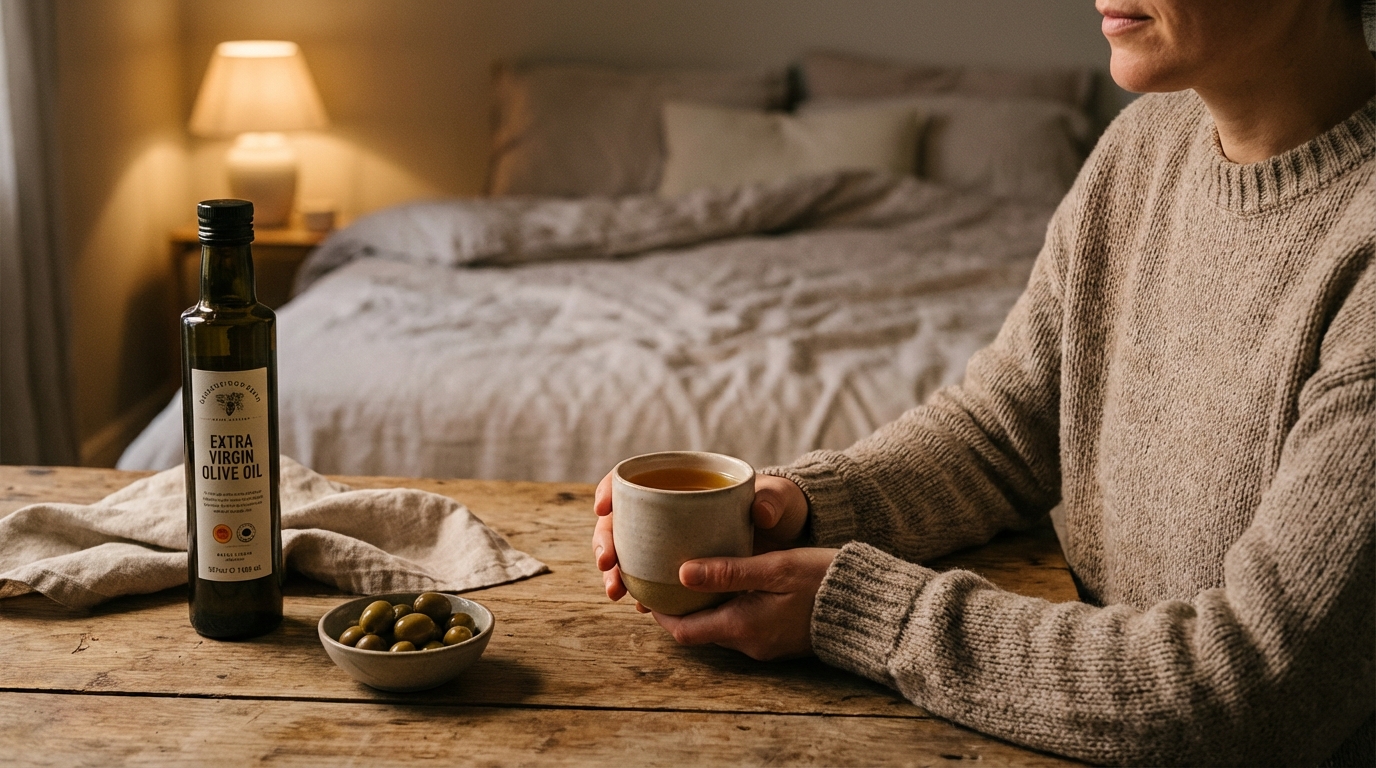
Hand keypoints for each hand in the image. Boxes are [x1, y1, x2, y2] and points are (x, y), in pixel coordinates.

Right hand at [591, 471, 808, 605]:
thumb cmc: (780, 507)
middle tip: (607, 563)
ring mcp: (670, 540)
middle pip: (621, 520)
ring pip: (628, 551)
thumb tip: (760, 513)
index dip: (610, 489)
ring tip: (617, 592)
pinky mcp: (680, 567)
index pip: (634, 478)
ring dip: (615, 572)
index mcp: (683, 481)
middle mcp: (668, 511)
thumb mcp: (780, 499)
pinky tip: (640, 606)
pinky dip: (640, 591)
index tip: (604, 507)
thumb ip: (773, 500)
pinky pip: (649, 577)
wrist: (789, 538)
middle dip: (606, 541)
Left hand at [653, 548, 839, 659]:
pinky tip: (729, 580)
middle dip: (680, 605)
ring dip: (704, 604)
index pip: (683, 631)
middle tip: (665, 572)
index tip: (649, 586)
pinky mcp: (778, 639)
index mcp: (742, 626)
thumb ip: (728, 570)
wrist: (870, 606)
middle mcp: (749, 643)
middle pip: (698, 630)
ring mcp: (765, 644)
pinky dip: (727, 606)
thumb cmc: (823, 580)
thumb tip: (681, 572)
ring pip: (719, 626)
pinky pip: (741, 625)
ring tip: (694, 570)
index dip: (661, 612)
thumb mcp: (774, 567)